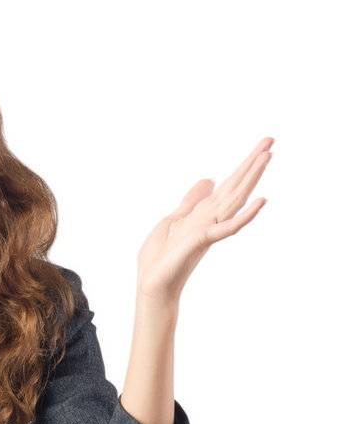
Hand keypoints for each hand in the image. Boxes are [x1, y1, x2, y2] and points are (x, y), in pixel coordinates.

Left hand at [136, 136, 272, 305]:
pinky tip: (262, 201)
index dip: (244, 165)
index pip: (229, 185)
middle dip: (252, 164)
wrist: (151, 284)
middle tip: (271, 139)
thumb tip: (209, 180)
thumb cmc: (161, 257)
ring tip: (267, 156)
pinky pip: (229, 227)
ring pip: (236, 200)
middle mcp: (212, 219)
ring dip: (252, 178)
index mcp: (205, 213)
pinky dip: (246, 215)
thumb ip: (193, 201)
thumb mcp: (174, 219)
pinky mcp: (203, 241)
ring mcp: (210, 229)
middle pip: (236, 187)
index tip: (262, 145)